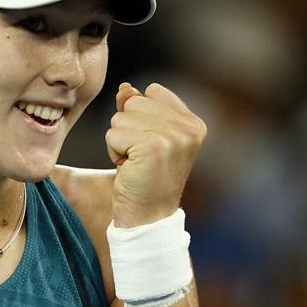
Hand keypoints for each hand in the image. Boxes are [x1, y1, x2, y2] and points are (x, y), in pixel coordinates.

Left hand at [105, 82, 207, 227]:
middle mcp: (188, 128)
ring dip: (119, 142)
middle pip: (134, 102)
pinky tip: (129, 169)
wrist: (148, 218)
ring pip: (120, 118)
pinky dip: (113, 152)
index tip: (150, 146)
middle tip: (140, 157)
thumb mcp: (146, 137)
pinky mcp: (153, 147)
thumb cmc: (145, 179)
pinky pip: (113, 134)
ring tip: (135, 163)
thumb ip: (138, 109)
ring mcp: (173, 136)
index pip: (152, 91)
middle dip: (127, 129)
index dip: (140, 117)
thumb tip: (125, 88)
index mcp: (193, 123)